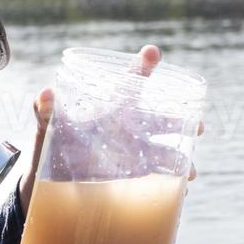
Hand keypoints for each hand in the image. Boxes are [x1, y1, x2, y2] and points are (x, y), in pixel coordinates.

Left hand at [18, 44, 203, 210]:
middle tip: (199, 125)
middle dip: (179, 120)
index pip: (129, 83)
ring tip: (191, 171)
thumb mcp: (47, 126)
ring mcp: (133, 153)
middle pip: (159, 119)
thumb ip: (44, 110)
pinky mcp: (133, 177)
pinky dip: (172, 187)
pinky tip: (181, 192)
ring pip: (165, 152)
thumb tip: (45, 92)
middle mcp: (127, 128)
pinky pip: (158, 180)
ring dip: (181, 160)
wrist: (52, 179)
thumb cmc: (52, 144)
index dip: (142, 67)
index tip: (153, 52)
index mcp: (111, 108)